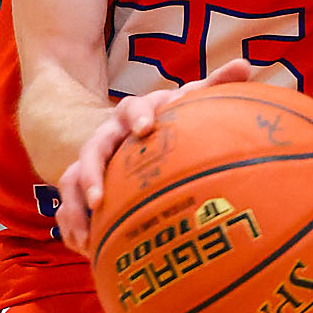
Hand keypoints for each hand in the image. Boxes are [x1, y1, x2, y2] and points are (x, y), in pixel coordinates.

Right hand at [54, 57, 255, 254]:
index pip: (132, 108)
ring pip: (70, 180)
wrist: (128, 130)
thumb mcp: (186, 99)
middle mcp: (107, 135)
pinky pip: (67, 206)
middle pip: (91, 149)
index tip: (146, 128)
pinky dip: (72, 225)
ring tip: (88, 236)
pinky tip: (87, 247)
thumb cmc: (167, 116)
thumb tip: (245, 64)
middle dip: (91, 172)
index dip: (137, 116)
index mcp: (134, 112)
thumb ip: (215, 84)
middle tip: (99, 198)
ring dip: (76, 207)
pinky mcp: (79, 185)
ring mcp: (89, 160)